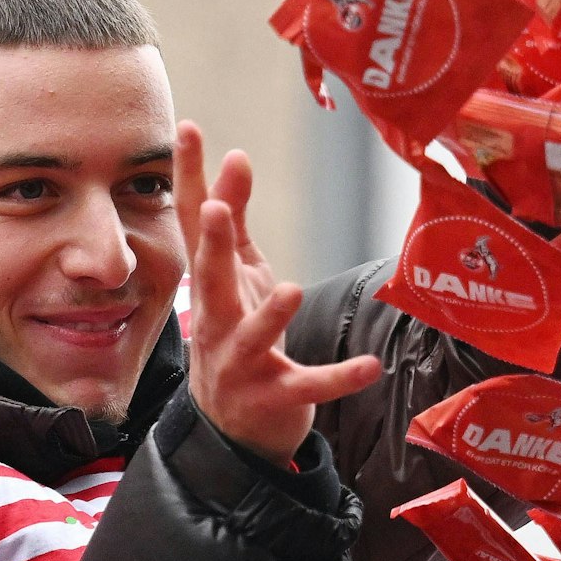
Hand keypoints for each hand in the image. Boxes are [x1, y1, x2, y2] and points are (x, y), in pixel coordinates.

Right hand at [178, 121, 379, 463]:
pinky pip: (310, 386)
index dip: (188, 176)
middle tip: (215, 205)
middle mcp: (216, 324)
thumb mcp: (236, 278)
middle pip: (210, 280)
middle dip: (214, 244)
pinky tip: (371, 367)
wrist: (232, 431)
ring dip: (269, 316)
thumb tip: (235, 156)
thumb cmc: (237, 336)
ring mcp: (244, 365)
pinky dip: (339, 378)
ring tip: (290, 287)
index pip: (195, 226)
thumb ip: (235, 222)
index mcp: (211, 288)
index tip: (188, 128)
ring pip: (252, 338)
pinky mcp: (277, 398)